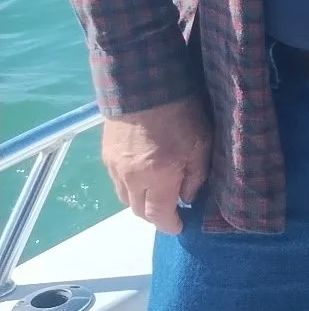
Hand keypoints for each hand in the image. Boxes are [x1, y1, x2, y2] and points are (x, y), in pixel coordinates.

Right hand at [101, 97, 212, 233]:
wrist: (144, 85)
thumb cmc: (181, 113)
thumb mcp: (201, 145)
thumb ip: (195, 176)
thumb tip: (186, 198)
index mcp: (157, 177)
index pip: (158, 216)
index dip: (169, 225)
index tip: (179, 226)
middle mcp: (131, 178)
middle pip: (138, 211)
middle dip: (154, 215)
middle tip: (170, 209)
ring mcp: (115, 166)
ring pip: (124, 197)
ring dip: (139, 200)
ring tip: (155, 192)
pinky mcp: (106, 154)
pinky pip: (116, 180)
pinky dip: (129, 184)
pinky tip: (141, 174)